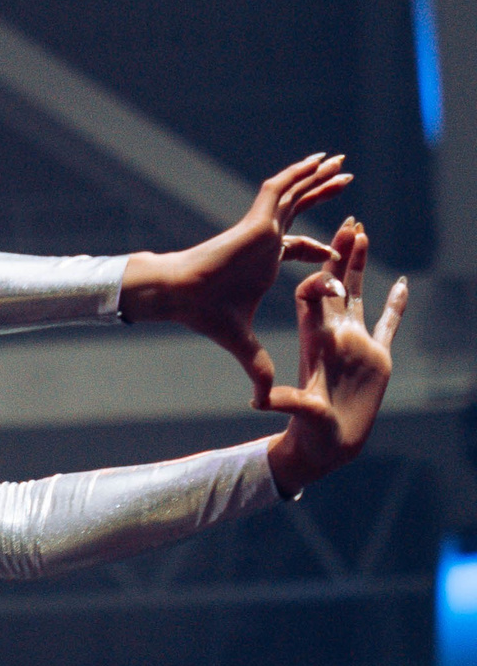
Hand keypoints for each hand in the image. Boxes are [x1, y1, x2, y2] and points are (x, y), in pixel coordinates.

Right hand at [120, 153, 347, 406]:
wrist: (180, 295)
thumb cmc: (204, 314)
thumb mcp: (243, 343)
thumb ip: (258, 366)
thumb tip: (264, 400)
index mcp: (264, 264)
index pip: (297, 249)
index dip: (318, 248)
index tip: (336, 249)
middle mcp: (265, 242)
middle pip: (300, 212)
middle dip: (323, 197)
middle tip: (346, 181)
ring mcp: (261, 228)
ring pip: (295, 194)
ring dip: (318, 178)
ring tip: (339, 161)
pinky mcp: (257, 221)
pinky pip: (281, 189)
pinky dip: (300, 175)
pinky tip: (319, 161)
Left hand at [263, 218, 406, 495]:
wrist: (325, 443)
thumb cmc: (311, 430)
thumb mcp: (299, 412)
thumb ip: (287, 402)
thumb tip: (261, 401)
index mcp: (316, 341)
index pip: (313, 297)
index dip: (319, 280)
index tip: (325, 269)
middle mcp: (335, 334)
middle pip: (337, 283)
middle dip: (340, 253)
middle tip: (348, 221)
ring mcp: (356, 342)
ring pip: (361, 294)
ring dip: (362, 266)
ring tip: (364, 236)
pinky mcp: (376, 356)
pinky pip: (388, 323)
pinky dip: (396, 304)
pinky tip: (403, 283)